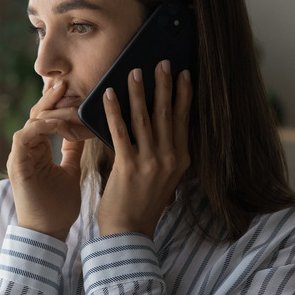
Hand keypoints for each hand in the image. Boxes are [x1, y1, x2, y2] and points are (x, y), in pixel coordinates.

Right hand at [6, 81, 91, 240]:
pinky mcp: (17, 165)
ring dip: (48, 111)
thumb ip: (73, 150)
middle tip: (66, 82)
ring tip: (66, 100)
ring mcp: (20, 156)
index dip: (59, 103)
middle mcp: (27, 149)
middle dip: (51, 98)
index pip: (46, 117)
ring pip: (30, 122)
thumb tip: (83, 131)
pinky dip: (39, 128)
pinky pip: (24, 138)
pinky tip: (55, 123)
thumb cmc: (59, 206)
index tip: (76, 90)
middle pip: (36, 114)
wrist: (49, 232)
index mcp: (38, 149)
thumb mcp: (71, 171)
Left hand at [97, 60, 192, 236]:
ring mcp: (150, 162)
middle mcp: (169, 159)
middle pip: (167, 114)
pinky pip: (120, 131)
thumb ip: (165, 153)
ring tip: (135, 71)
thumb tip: (160, 125)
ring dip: (139, 92)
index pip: (184, 120)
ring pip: (144, 118)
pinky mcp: (128, 165)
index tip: (185, 74)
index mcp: (180, 160)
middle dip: (165, 85)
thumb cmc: (143, 203)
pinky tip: (109, 94)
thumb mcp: (165, 178)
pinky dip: (114, 110)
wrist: (129, 232)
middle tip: (163, 62)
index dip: (184, 95)